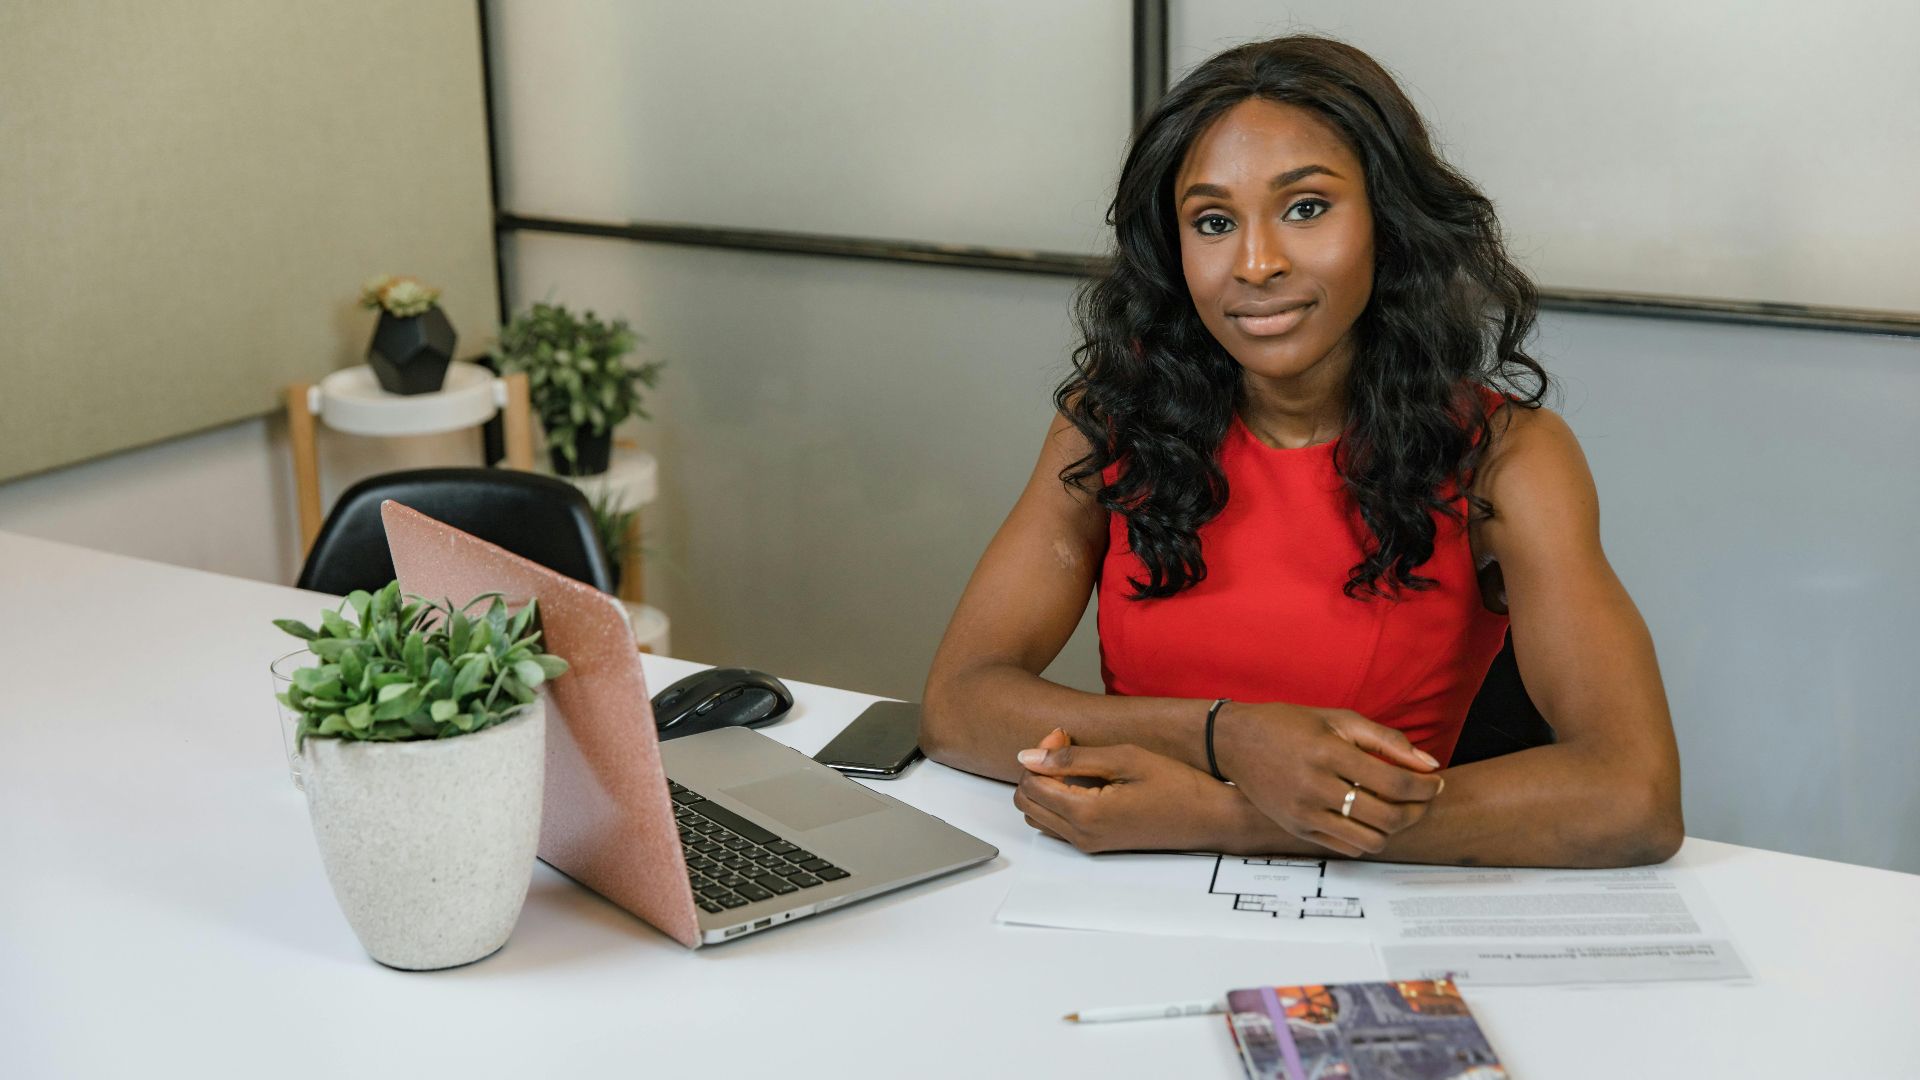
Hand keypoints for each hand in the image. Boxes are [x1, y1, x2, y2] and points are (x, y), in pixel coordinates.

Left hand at [1012, 729, 1242, 853]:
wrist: (1211, 818)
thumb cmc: (1177, 786)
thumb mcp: (1125, 758)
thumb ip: (1072, 757)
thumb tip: (1029, 756)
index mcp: (1086, 814)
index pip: (1030, 782)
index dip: (1041, 753)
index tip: (1065, 736)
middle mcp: (1081, 836)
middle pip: (1025, 802)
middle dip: (1038, 770)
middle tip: (1066, 747)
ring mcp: (1089, 844)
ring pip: (1037, 815)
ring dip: (1046, 786)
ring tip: (1077, 763)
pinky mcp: (1097, 845)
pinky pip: (1057, 825)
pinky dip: (1058, 800)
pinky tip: (1085, 781)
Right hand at [1214, 703, 1444, 857]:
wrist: (1234, 742)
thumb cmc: (1288, 724)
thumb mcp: (1338, 719)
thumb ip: (1386, 741)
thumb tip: (1428, 765)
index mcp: (1329, 752)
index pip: (1395, 782)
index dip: (1425, 787)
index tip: (1435, 782)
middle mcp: (1315, 786)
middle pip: (1388, 816)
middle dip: (1418, 810)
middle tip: (1424, 799)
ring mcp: (1304, 812)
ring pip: (1371, 840)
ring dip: (1394, 829)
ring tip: (1398, 810)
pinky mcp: (1296, 829)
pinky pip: (1347, 847)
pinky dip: (1367, 837)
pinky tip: (1369, 819)